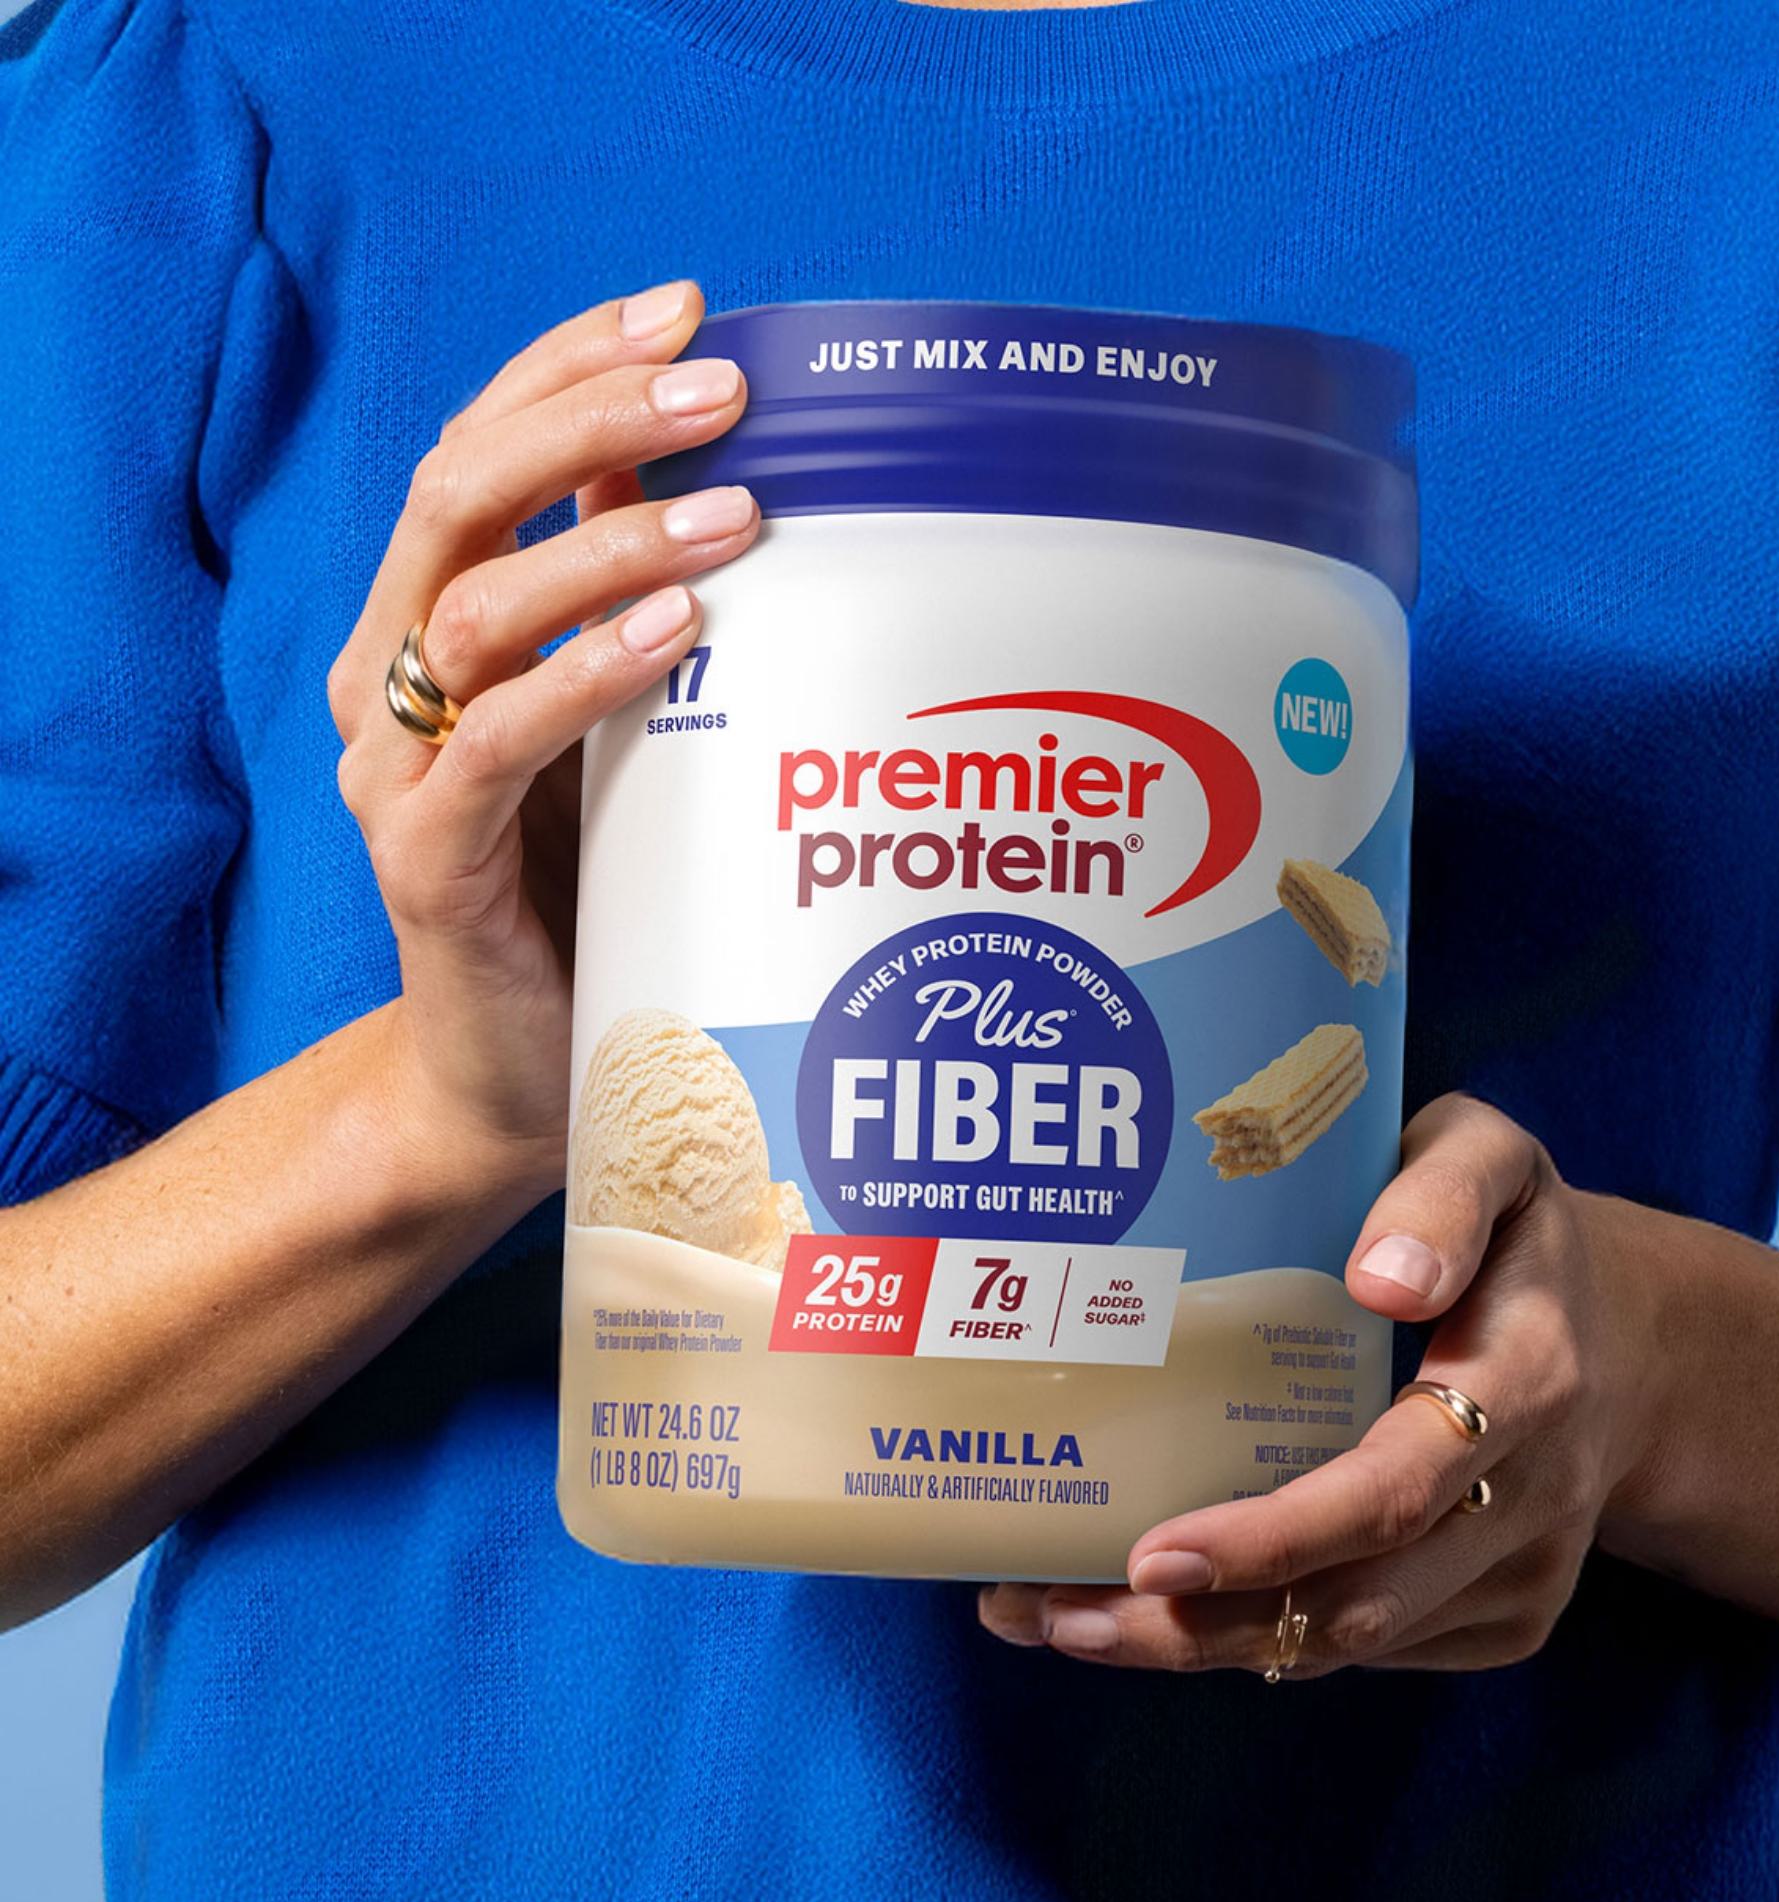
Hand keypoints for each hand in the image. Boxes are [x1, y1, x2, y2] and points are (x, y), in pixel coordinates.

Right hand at [321, 281, 755, 1195]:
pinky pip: (495, 743)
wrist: (516, 1082)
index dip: (568, 367)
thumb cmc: (596, 890)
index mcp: (437, 622)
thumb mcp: (642, 728)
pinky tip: (680, 635)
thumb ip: (649, 608)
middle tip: (723, 388)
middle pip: (458, 491)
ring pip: (472, 604)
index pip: (479, 446)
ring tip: (736, 512)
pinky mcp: (424, 864)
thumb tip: (749, 475)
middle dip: (590, 420)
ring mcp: (400, 770)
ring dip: (608, 543)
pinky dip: (586, 675)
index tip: (680, 308)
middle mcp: (396, 678)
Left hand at [981, 1096, 1652, 1677]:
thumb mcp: (1492, 1162)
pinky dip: (1260, 1647)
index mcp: (1530, 1378)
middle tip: (1055, 1613)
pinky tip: (1164, 1614)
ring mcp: (1524, 1574)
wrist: (1633, 1347)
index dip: (1274, 1538)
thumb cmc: (1514, 1236)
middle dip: (1199, 1627)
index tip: (1154, 1554)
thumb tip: (1381, 1277)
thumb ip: (1442, 1192)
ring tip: (1067, 1620)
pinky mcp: (1505, 1621)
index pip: (1396, 1491)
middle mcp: (1534, 1496)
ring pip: (1349, 1646)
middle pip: (1356, 1603)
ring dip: (1203, 1649)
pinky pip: (1368, 1653)